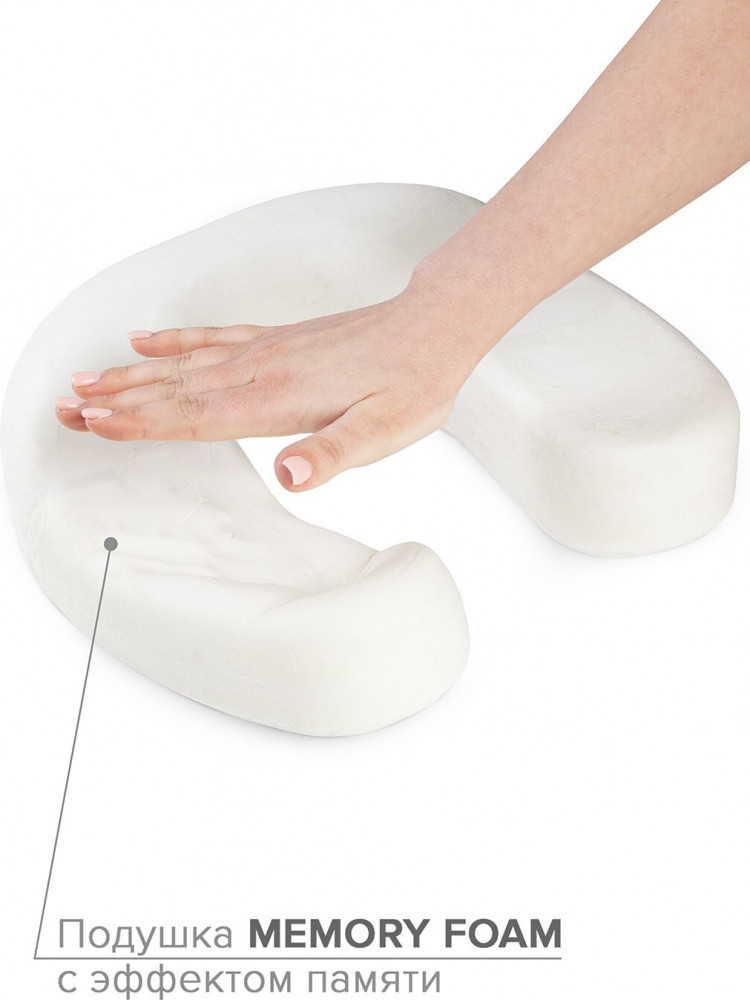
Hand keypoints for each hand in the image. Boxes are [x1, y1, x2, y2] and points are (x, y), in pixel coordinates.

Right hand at [55, 280, 479, 490]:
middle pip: (173, 388)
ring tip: (86, 379)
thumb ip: (332, 453)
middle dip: (116, 399)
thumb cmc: (411, 384)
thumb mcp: (383, 431)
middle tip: (65, 405)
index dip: (141, 421)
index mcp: (277, 399)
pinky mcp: (276, 339)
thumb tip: (287, 476)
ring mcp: (265, 349)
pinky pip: (211, 337)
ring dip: (130, 374)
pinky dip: (174, 341)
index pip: (195, 415)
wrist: (432, 328)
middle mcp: (261, 369)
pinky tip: (147, 341)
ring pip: (182, 364)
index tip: (94, 423)